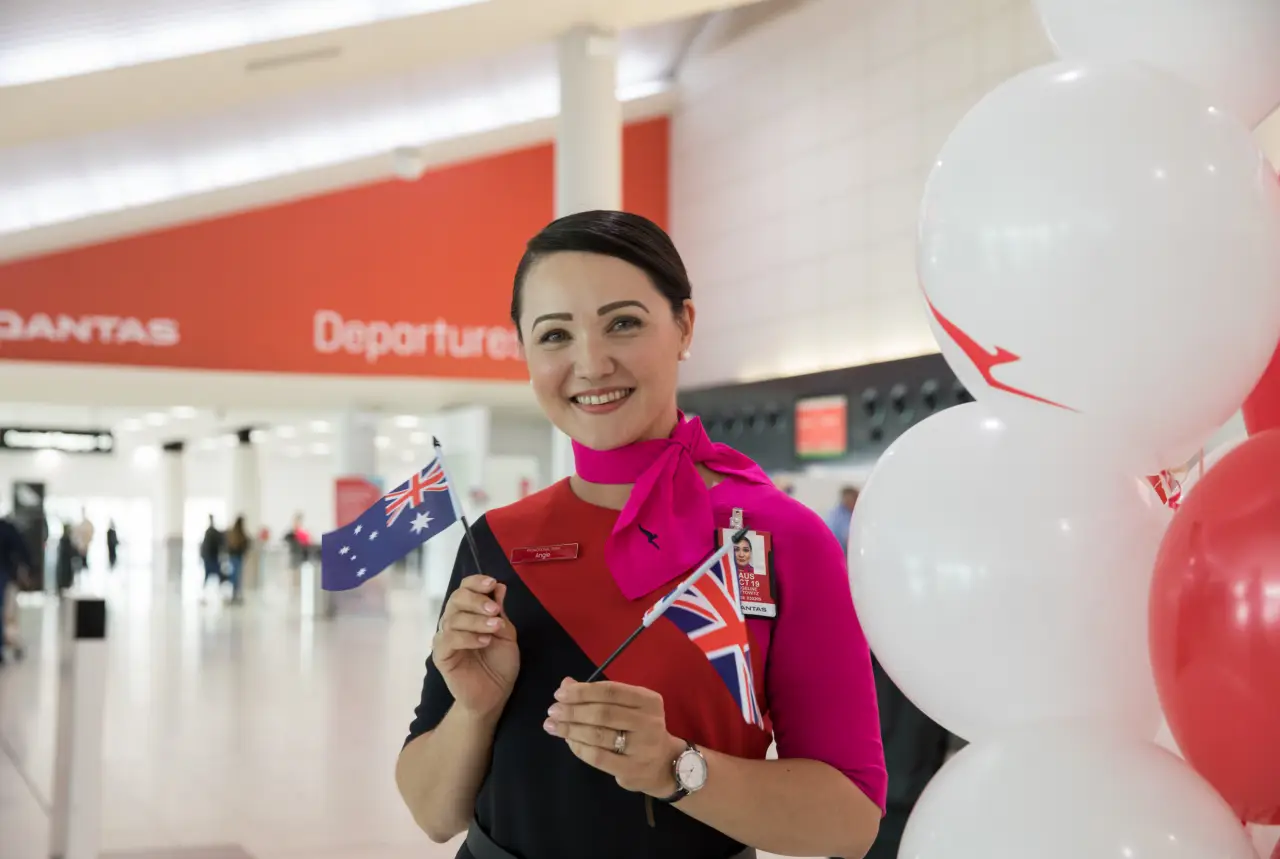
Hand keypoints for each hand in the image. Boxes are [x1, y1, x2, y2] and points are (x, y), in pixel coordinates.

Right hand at [432, 575, 518, 719]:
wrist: (494, 695)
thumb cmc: (500, 664)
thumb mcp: (506, 634)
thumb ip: (500, 612)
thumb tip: (499, 586)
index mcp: (469, 613)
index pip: (465, 588)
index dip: (476, 582)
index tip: (492, 583)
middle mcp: (454, 621)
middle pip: (456, 599)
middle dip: (476, 600)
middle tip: (495, 609)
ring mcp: (445, 638)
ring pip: (453, 619)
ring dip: (477, 620)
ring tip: (496, 627)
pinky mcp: (441, 655)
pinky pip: (448, 639)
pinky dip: (468, 637)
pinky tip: (485, 641)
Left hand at [544, 678, 684, 796]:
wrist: (665, 766)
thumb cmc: (641, 730)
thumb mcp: (628, 707)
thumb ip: (599, 695)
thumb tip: (566, 684)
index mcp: (648, 701)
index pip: (611, 690)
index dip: (583, 691)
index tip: (560, 693)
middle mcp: (648, 722)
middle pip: (603, 713)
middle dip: (573, 710)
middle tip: (553, 711)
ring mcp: (642, 748)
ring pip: (598, 735)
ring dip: (571, 729)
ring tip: (553, 726)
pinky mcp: (631, 769)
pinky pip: (598, 757)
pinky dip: (579, 747)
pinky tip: (568, 741)